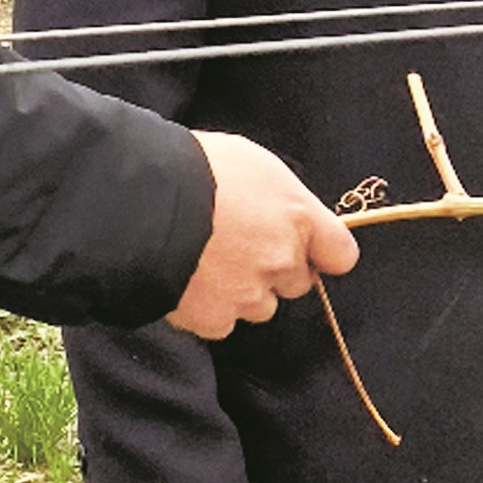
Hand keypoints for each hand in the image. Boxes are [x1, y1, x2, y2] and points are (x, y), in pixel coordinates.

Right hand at [167, 132, 358, 339]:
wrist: (141, 202)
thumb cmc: (194, 167)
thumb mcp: (251, 161)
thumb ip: (279, 197)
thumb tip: (283, 214)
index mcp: (299, 217)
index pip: (341, 254)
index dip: (323, 253)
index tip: (309, 249)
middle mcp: (282, 261)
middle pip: (297, 282)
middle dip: (275, 270)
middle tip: (238, 247)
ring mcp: (249, 294)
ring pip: (260, 306)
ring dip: (242, 291)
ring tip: (206, 263)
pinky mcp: (215, 318)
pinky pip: (221, 321)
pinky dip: (207, 308)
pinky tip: (187, 281)